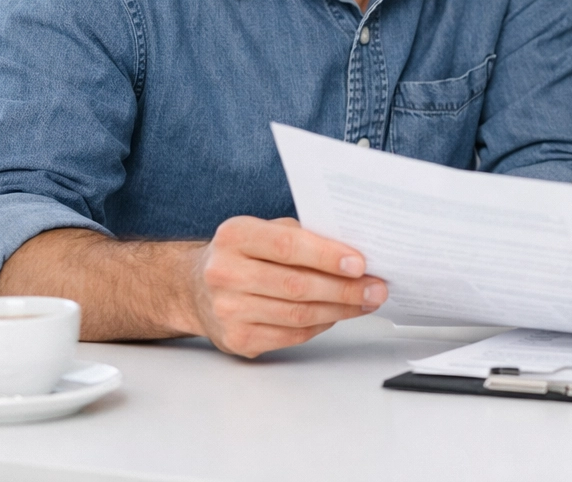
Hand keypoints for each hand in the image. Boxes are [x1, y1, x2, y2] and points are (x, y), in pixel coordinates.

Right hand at [185, 216, 386, 357]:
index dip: (327, 256)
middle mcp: (225, 273)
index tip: (360, 264)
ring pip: (297, 315)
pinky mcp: (236, 339)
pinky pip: (291, 335)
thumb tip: (355, 253)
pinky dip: (321, 325)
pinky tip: (337, 315)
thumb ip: (303, 237)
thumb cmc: (243, 254)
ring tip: (365, 302)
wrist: (195, 288)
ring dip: (340, 310)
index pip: (288, 247)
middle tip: (376, 288)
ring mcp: (228, 310)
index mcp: (235, 236)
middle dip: (345, 289)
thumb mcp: (265, 231)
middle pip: (297, 286)